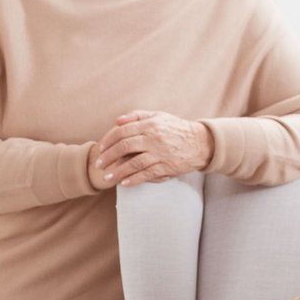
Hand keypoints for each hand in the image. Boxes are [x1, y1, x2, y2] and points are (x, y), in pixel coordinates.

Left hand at [91, 111, 213, 187]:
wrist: (201, 143)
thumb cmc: (175, 128)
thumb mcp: (158, 116)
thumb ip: (137, 116)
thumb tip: (117, 121)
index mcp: (150, 125)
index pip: (123, 132)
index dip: (108, 140)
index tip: (100, 148)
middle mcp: (154, 139)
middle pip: (125, 147)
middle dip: (109, 157)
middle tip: (98, 164)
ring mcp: (161, 154)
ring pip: (134, 163)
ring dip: (118, 172)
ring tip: (107, 178)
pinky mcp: (167, 167)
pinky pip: (147, 174)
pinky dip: (134, 179)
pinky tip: (124, 183)